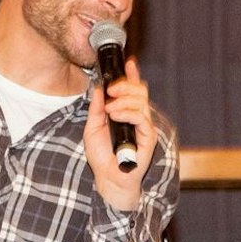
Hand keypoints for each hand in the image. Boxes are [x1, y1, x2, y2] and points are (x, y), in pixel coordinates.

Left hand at [85, 58, 152, 211]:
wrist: (108, 179)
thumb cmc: (102, 156)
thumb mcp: (92, 127)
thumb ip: (96, 108)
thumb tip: (99, 88)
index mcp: (126, 113)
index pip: (133, 90)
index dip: (132, 75)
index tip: (128, 62)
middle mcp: (137, 118)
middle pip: (140, 91)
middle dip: (125, 85)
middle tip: (111, 89)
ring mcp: (144, 127)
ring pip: (141, 102)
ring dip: (124, 99)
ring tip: (110, 108)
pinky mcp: (148, 138)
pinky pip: (142, 118)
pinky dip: (128, 113)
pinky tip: (116, 115)